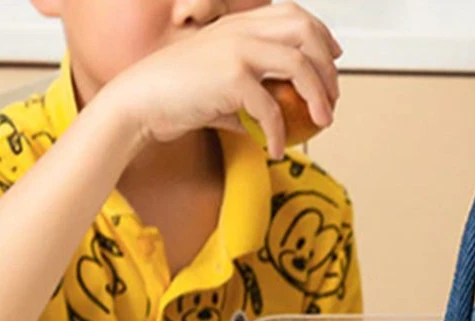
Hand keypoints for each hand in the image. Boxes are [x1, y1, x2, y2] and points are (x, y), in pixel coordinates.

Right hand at [101, 2, 341, 158]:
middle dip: (328, 66)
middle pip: (305, 33)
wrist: (140, 102)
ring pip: (299, 64)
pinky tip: (276, 150)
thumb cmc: (178, 96)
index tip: (334, 59)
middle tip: (332, 99)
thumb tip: (289, 111)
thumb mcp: (223, 83)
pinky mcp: (232, 77)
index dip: (322, 35)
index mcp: (238, 24)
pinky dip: (280, 134)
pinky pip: (272, 108)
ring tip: (323, 122)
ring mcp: (237, 49)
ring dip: (319, 97)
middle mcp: (240, 30)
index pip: (294, 15)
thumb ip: (256, 87)